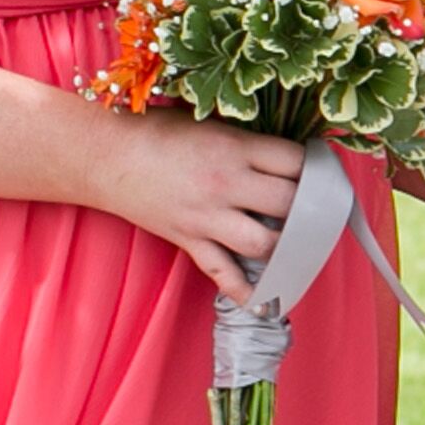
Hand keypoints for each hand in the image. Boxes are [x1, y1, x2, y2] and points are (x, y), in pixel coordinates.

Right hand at [95, 112, 307, 301]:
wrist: (102, 154)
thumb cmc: (155, 131)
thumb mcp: (208, 122)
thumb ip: (247, 142)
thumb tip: (290, 158)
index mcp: (234, 148)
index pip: (296, 163)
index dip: (316, 170)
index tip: (322, 175)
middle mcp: (226, 183)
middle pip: (290, 205)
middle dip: (309, 211)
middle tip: (317, 213)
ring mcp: (207, 216)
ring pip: (265, 244)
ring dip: (286, 249)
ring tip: (296, 246)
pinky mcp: (188, 239)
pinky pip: (223, 273)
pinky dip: (245, 291)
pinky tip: (266, 302)